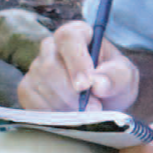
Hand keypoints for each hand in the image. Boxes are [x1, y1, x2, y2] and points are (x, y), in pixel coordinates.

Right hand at [18, 20, 139, 112]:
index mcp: (77, 33)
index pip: (68, 39)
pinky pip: (30, 102)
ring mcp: (36, 67)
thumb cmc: (113, 82)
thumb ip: (116, 77)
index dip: (76, 62)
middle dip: (70, 94)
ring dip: (63, 107)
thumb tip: (99, 84)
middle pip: (49, 67)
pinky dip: (49, 115)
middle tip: (92, 109)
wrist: (102, 101)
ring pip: (39, 86)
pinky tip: (67, 119)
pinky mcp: (27, 88)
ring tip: (84, 115)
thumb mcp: (125, 77)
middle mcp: (51, 46)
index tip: (86, 86)